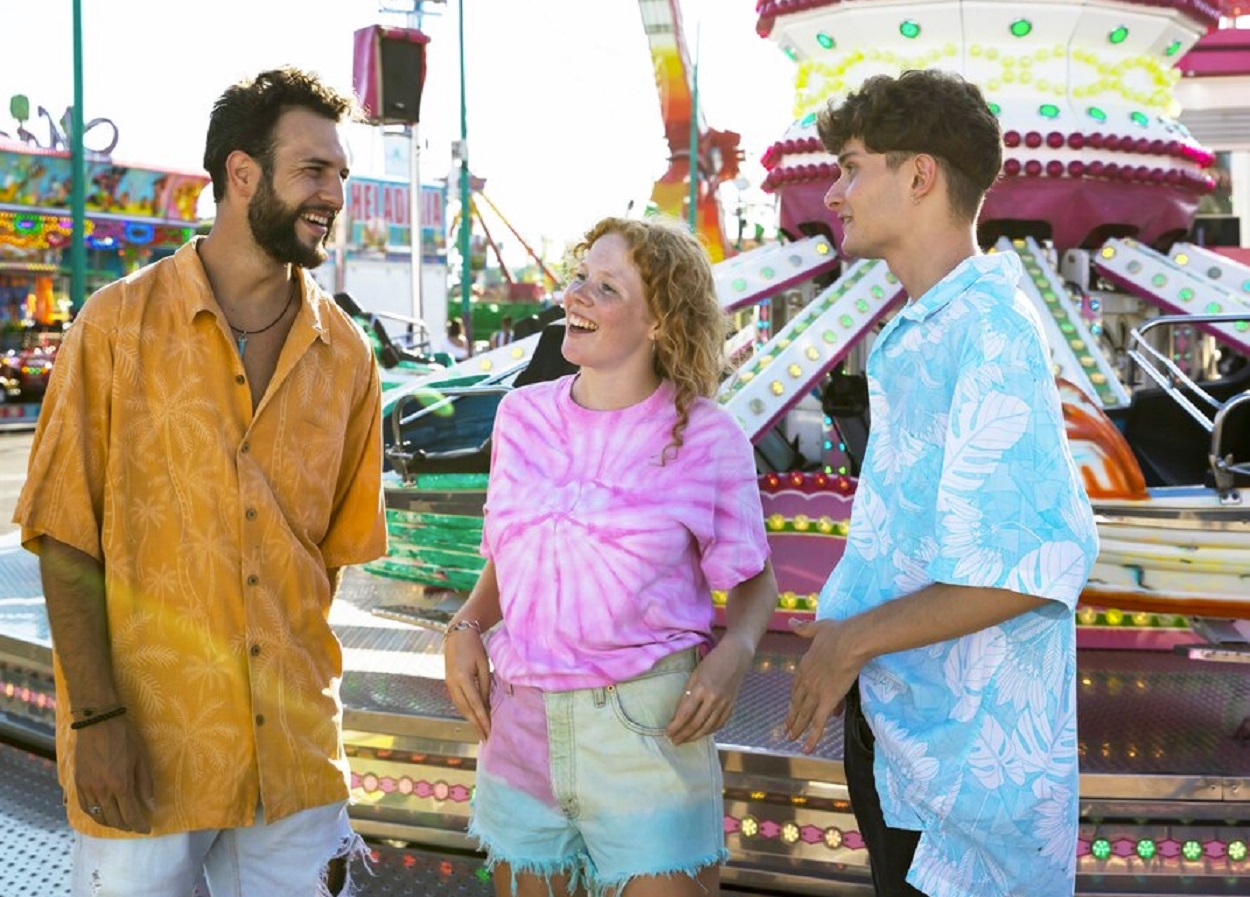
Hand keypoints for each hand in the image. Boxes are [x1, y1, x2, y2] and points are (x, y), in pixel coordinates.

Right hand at [74, 714, 154, 832]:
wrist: (98, 723)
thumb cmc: (124, 738)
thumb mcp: (141, 758)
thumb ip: (145, 784)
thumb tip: (150, 805)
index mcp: (120, 784)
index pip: (130, 814)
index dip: (139, 825)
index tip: (147, 829)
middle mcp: (102, 790)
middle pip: (114, 819)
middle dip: (127, 826)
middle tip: (136, 825)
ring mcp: (88, 788)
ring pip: (98, 816)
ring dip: (111, 823)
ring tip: (122, 822)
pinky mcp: (78, 784)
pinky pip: (85, 807)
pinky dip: (95, 815)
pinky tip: (103, 814)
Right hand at [443, 627, 490, 739]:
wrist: (457, 634)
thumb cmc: (474, 647)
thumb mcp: (483, 665)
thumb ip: (485, 685)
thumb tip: (486, 704)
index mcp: (463, 678)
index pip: (475, 705)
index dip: (483, 719)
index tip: (489, 731)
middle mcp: (453, 684)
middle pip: (466, 710)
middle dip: (476, 724)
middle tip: (485, 736)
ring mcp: (449, 684)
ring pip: (460, 707)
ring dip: (470, 719)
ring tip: (480, 729)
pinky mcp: (448, 682)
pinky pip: (457, 701)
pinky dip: (465, 710)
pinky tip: (472, 715)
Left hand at [667, 634, 753, 744]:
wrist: (736, 657)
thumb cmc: (712, 662)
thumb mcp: (695, 674)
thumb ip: (688, 693)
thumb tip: (679, 713)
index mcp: (701, 689)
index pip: (685, 713)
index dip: (676, 726)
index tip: (667, 733)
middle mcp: (713, 700)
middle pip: (696, 724)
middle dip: (683, 735)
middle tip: (674, 741)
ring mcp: (724, 705)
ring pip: (708, 728)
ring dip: (695, 737)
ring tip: (685, 741)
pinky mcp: (732, 707)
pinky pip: (720, 724)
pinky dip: (709, 731)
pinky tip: (702, 734)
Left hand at [785, 617, 862, 753]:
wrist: (849, 641)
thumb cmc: (838, 633)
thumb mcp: (817, 628)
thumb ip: (802, 628)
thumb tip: (791, 622)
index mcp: (804, 666)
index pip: (796, 687)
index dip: (793, 699)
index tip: (790, 707)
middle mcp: (807, 682)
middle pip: (797, 704)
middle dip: (791, 718)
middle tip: (786, 730)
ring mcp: (816, 692)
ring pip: (804, 715)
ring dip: (797, 729)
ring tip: (791, 739)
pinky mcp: (828, 701)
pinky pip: (818, 723)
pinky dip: (812, 737)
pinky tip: (806, 748)